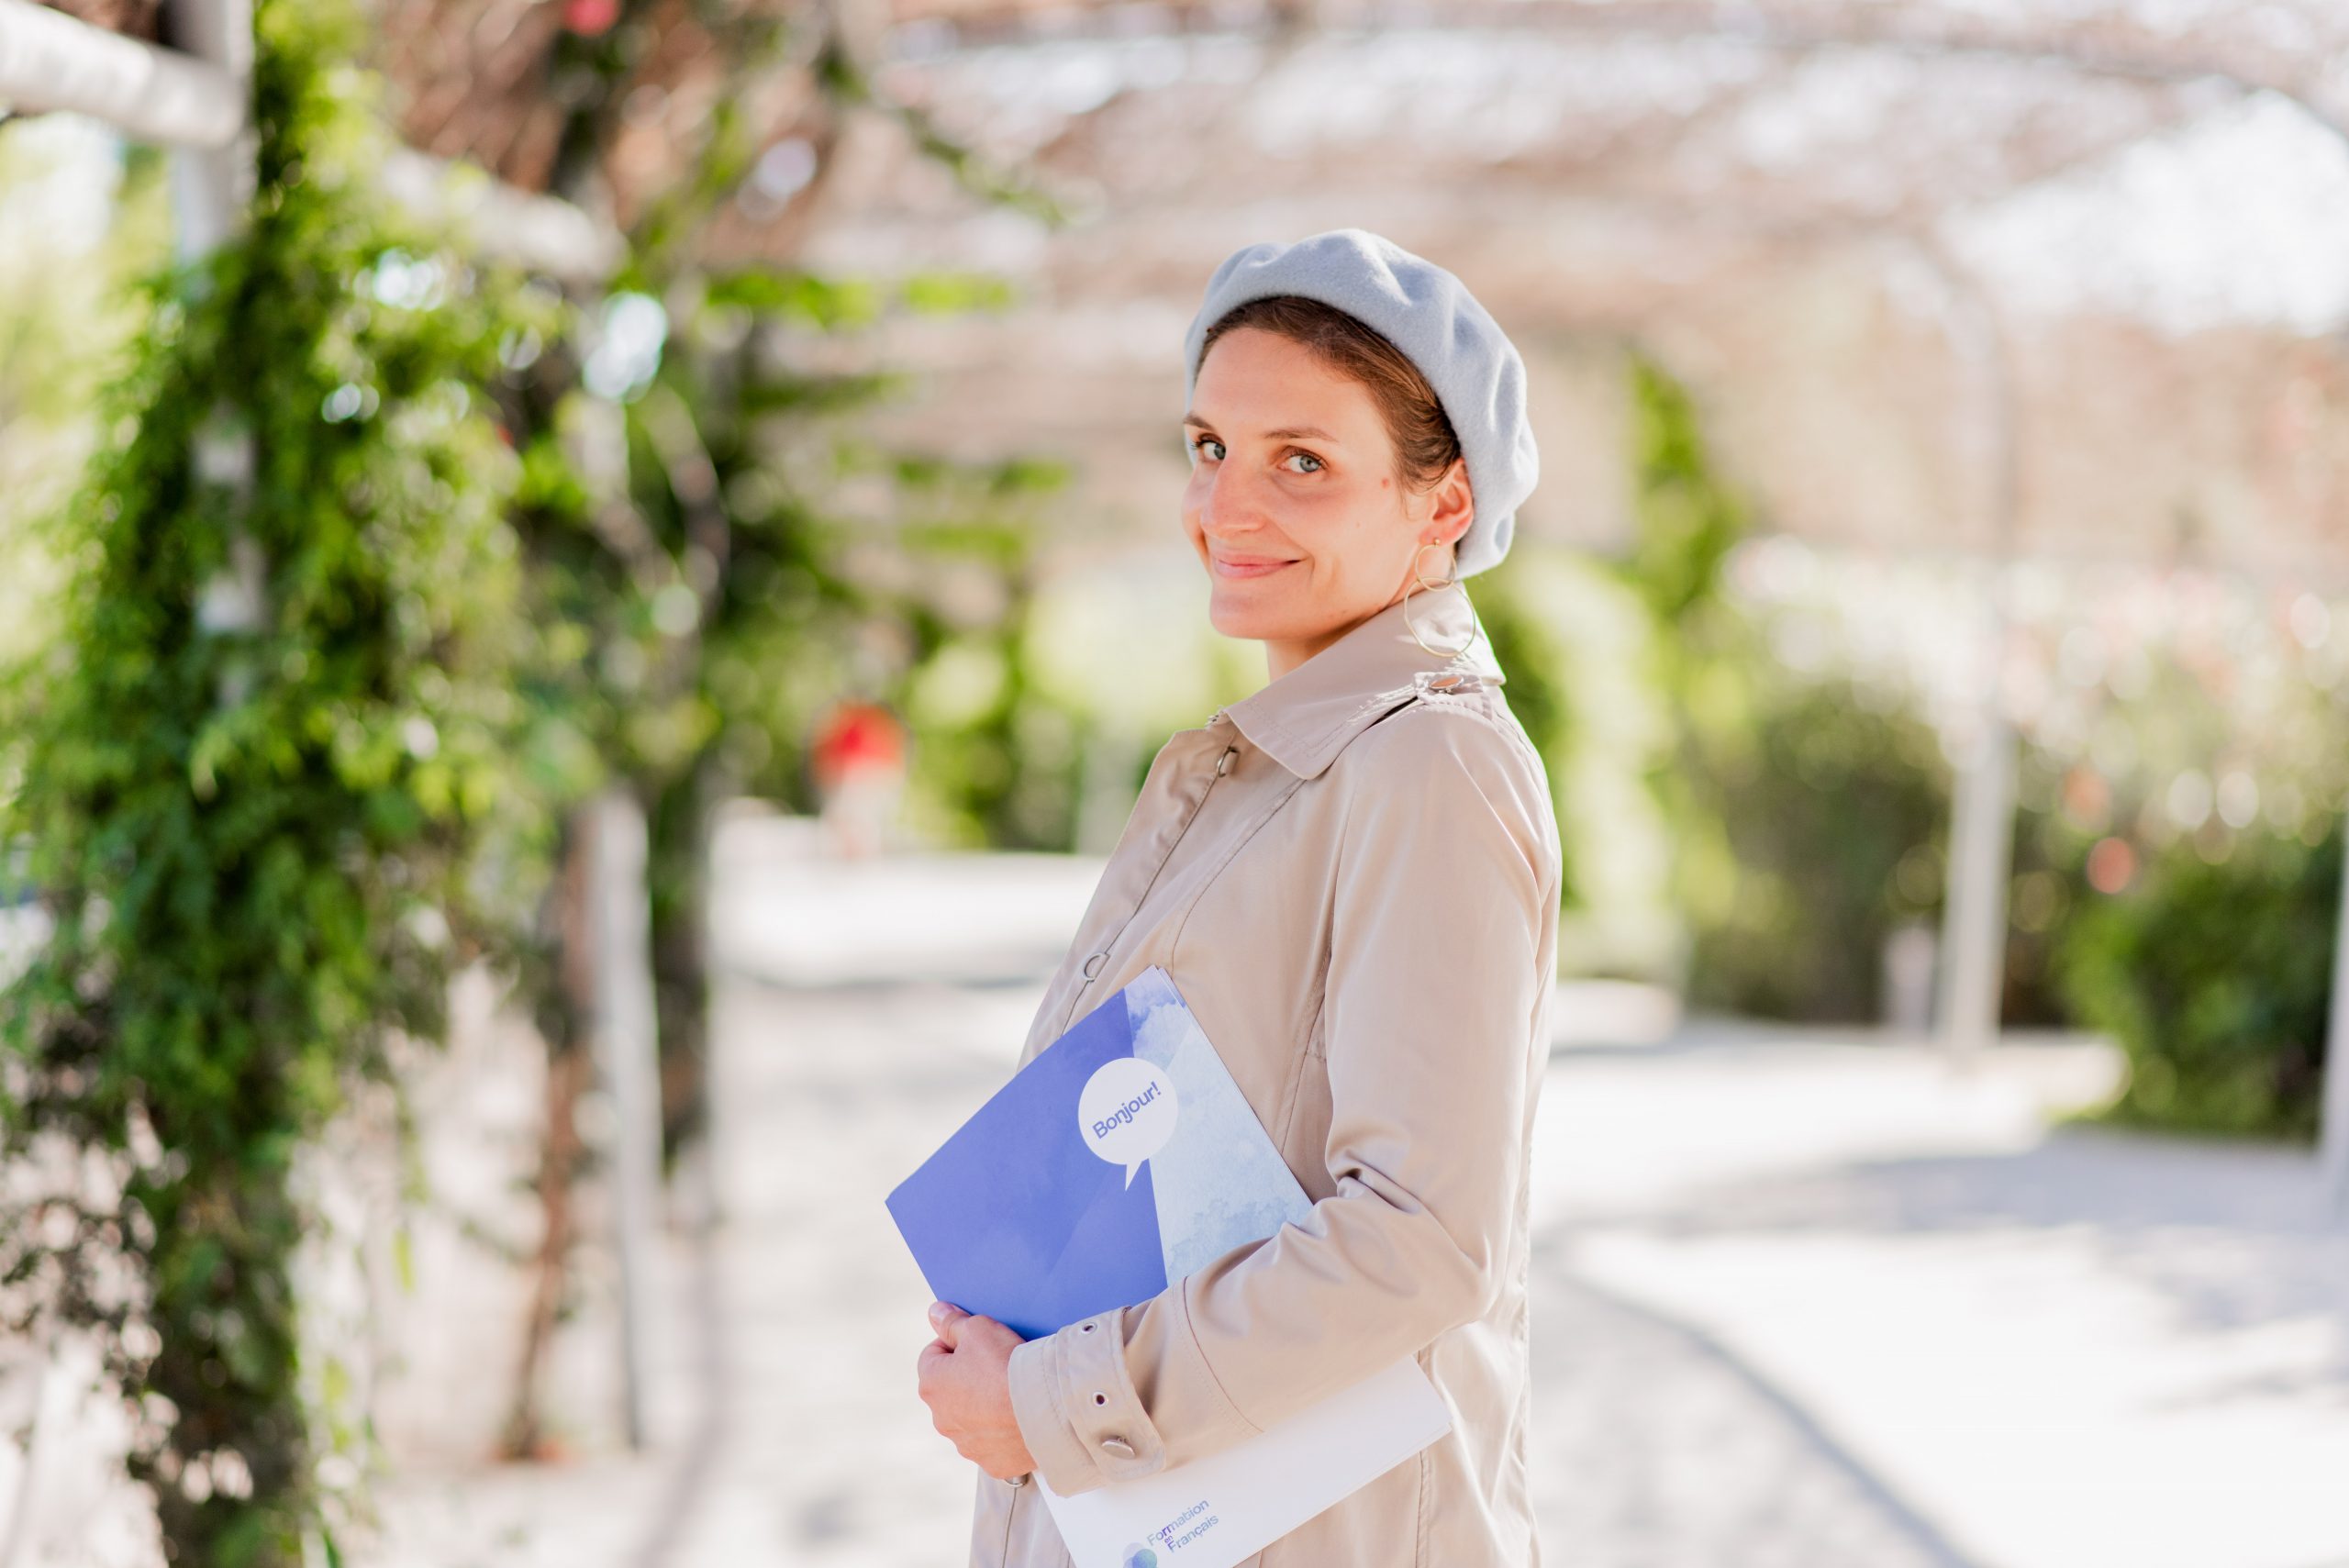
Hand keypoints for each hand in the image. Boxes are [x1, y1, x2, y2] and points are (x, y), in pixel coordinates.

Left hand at [916, 1301, 1037, 1481]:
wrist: (1043, 1410)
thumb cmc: (1006, 1366)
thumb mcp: (979, 1329)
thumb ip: (953, 1322)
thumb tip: (934, 1313)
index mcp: (931, 1384)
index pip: (933, 1354)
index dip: (956, 1343)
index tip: (979, 1343)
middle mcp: (941, 1419)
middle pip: (951, 1389)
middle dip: (969, 1377)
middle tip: (999, 1366)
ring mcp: (966, 1445)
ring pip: (971, 1419)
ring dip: (985, 1407)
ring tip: (1013, 1394)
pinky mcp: (992, 1463)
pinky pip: (994, 1444)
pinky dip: (1004, 1433)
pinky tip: (1021, 1420)